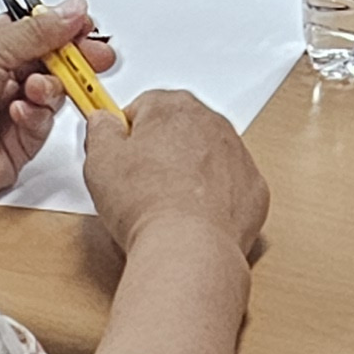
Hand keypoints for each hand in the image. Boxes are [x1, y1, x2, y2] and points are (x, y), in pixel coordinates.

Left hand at [0, 0, 122, 211]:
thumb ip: (39, 31)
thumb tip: (73, 8)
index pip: (37, 31)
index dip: (64, 29)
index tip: (86, 27)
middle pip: (51, 63)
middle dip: (72, 60)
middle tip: (93, 58)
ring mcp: (7, 112)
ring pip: (51, 94)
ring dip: (50, 87)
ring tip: (36, 88)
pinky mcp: (15, 145)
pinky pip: (42, 125)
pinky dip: (36, 116)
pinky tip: (19, 112)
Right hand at [80, 89, 268, 263]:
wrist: (188, 247)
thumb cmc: (146, 203)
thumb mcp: (101, 161)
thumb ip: (101, 131)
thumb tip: (103, 123)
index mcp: (173, 107)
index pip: (145, 106)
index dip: (128, 134)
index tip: (120, 155)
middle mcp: (211, 122)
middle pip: (178, 129)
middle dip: (160, 152)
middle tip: (139, 186)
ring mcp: (237, 154)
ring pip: (207, 156)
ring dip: (189, 174)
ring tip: (165, 206)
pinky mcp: (253, 187)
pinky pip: (231, 186)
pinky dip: (215, 200)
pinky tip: (194, 219)